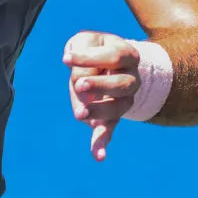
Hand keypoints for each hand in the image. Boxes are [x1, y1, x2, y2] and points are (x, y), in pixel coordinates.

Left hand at [62, 31, 142, 160]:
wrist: (108, 59)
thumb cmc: (92, 47)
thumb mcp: (85, 41)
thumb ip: (82, 57)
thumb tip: (81, 88)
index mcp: (127, 54)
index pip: (115, 56)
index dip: (90, 58)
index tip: (65, 59)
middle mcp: (132, 78)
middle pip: (124, 85)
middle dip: (101, 86)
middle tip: (79, 85)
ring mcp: (125, 98)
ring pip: (120, 108)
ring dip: (100, 112)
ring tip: (79, 114)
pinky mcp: (112, 115)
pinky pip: (110, 128)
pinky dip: (103, 142)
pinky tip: (98, 155)